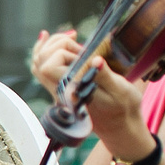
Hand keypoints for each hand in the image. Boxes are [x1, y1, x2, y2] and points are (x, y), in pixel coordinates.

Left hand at [31, 30, 154, 162]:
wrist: (121, 126)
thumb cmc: (124, 108)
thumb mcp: (121, 90)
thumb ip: (105, 75)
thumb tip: (95, 59)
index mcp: (71, 92)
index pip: (49, 67)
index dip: (62, 52)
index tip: (82, 52)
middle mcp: (60, 92)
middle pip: (40, 60)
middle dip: (57, 44)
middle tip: (80, 44)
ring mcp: (58, 90)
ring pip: (39, 63)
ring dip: (52, 45)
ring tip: (73, 37)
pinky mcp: (63, 87)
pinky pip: (46, 67)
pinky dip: (50, 51)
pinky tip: (61, 40)